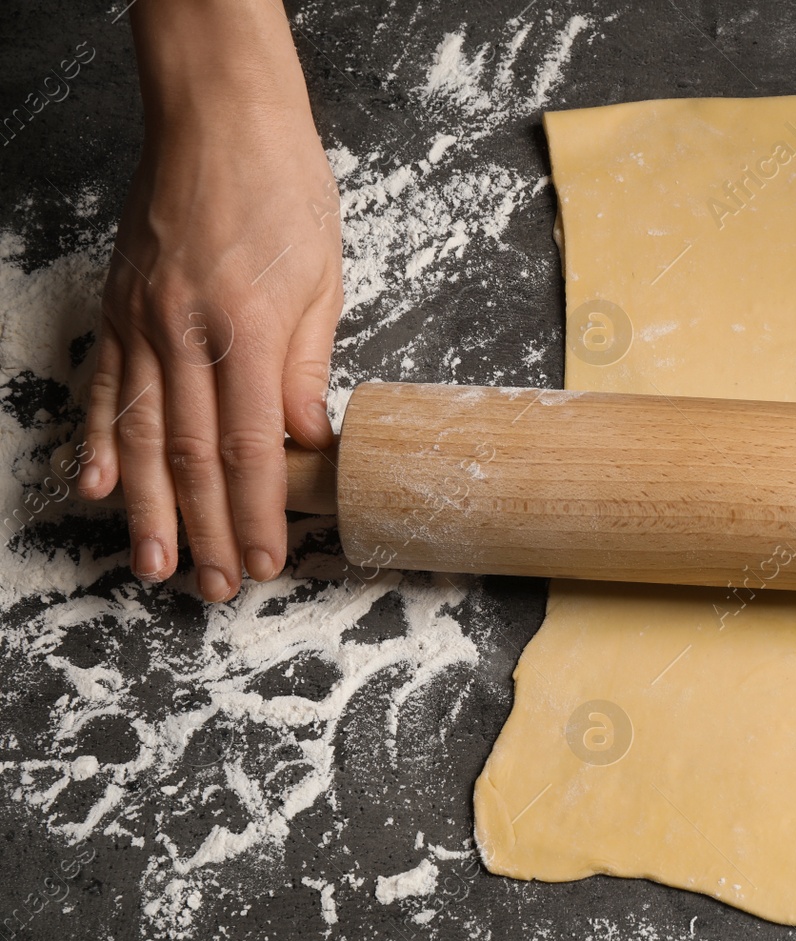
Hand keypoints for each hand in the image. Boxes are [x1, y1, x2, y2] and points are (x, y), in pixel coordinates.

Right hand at [76, 0, 341, 601]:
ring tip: (156, 567)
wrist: (218, 116)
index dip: (259, 514)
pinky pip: (101, 388)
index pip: (251, 448)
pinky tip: (92, 488)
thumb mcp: (322, 279)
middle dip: (209, 531)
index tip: (270, 561)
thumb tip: (311, 443)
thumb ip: (309, 367)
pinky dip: (94, 442)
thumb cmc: (284, 190)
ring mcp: (141, 323)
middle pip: (191, 458)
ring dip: (147, 510)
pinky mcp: (118, 310)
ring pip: (138, 437)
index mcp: (247, 330)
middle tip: (219, 589)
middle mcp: (184, 334)